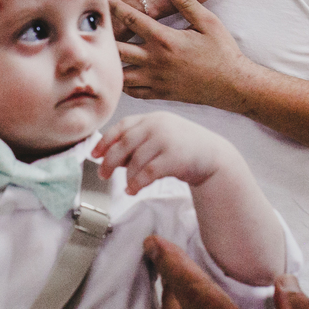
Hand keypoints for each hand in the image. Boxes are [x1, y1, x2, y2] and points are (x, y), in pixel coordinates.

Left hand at [92, 111, 234, 193]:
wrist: (214, 156)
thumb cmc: (182, 148)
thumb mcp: (160, 137)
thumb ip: (138, 143)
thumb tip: (109, 157)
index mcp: (152, 118)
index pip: (123, 126)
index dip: (106, 140)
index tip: (95, 153)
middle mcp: (158, 125)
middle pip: (125, 143)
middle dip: (110, 160)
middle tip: (103, 174)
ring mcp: (167, 140)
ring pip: (136, 160)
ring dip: (127, 176)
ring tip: (126, 187)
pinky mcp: (175, 157)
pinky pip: (148, 172)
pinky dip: (137, 183)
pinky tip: (134, 190)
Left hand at [112, 0, 247, 106]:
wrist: (233, 85)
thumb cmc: (222, 52)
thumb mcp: (208, 22)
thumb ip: (187, 2)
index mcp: (165, 40)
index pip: (132, 20)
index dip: (115, 7)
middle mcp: (156, 61)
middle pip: (117, 49)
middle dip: (104, 39)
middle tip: (93, 30)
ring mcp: (155, 80)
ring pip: (121, 74)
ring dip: (112, 64)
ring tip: (104, 54)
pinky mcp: (160, 94)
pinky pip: (133, 91)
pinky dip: (123, 83)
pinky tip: (123, 74)